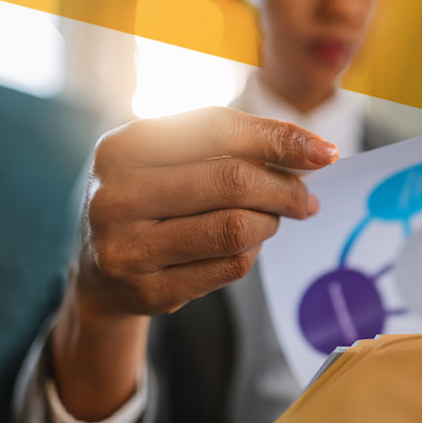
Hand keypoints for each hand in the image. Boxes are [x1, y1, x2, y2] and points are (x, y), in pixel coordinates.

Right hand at [75, 106, 336, 317]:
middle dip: (285, 189)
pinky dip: (252, 253)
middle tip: (306, 198)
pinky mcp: (147, 292)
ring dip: (269, 222)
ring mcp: (126, 249)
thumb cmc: (146, 199)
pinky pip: (228, 268)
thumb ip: (224, 144)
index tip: (323, 152)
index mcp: (120, 148)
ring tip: (272, 219)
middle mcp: (114, 196)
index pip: (216, 130)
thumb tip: (312, 151)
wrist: (98, 270)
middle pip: (232, 182)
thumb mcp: (163, 158)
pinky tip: (248, 246)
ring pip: (235, 229)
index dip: (277, 138)